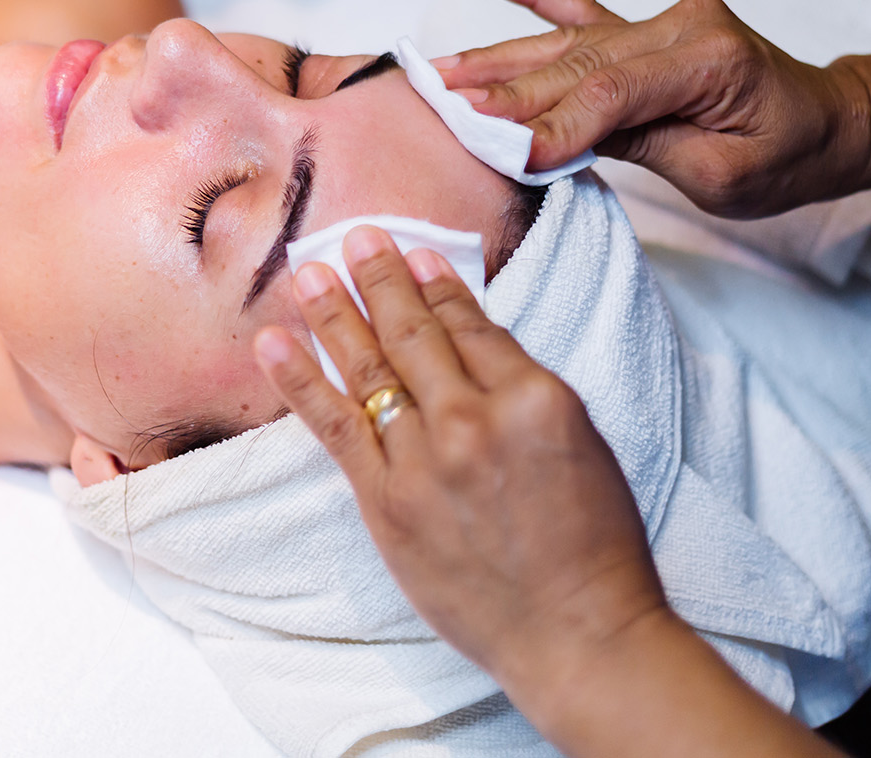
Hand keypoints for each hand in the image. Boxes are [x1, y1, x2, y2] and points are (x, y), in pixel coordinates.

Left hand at [253, 226, 664, 717]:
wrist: (576, 632)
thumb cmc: (595, 545)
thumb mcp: (581, 444)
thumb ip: (526, 390)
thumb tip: (474, 340)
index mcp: (535, 398)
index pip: (473, 325)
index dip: (437, 286)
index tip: (414, 254)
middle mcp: (475, 419)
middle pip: (416, 335)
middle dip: (381, 280)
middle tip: (353, 238)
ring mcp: (426, 461)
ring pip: (370, 370)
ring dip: (334, 314)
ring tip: (306, 272)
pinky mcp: (387, 502)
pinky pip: (335, 428)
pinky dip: (301, 381)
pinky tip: (274, 345)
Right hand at [436, 0, 869, 217]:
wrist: (829, 123)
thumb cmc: (786, 158)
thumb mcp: (724, 175)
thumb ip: (643, 147)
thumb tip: (557, 140)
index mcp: (709, 58)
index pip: (610, 93)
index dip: (551, 123)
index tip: (499, 149)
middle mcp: (681, 25)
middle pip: (576, 64)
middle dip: (505, 91)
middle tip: (441, 108)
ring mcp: (662, 20)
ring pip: (567, 43)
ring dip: (500, 57)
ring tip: (440, 69)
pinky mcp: (648, 28)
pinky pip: (584, 10)